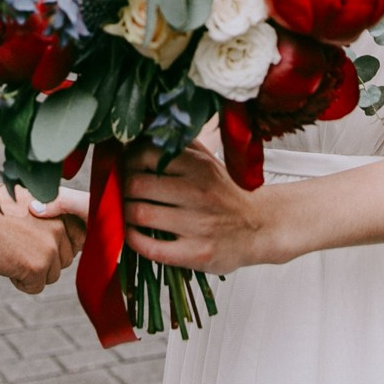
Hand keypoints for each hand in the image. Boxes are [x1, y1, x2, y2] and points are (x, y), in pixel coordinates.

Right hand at [0, 185, 80, 292]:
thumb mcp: (26, 198)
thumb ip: (47, 210)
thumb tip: (56, 225)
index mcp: (60, 210)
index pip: (80, 237)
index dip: (62, 246)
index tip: (44, 245)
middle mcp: (60, 228)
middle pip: (65, 259)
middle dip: (45, 260)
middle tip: (21, 250)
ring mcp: (50, 248)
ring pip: (52, 275)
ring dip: (34, 272)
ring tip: (13, 255)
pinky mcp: (38, 266)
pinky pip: (36, 286)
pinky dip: (21, 282)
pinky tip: (8, 265)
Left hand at [121, 143, 277, 275]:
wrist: (260, 227)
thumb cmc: (226, 192)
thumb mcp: (209, 161)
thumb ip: (178, 145)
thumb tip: (143, 130)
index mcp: (200, 166)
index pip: (145, 154)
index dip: (128, 161)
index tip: (128, 168)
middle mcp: (199, 192)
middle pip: (136, 184)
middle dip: (123, 189)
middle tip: (125, 192)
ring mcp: (198, 225)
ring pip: (139, 214)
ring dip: (125, 214)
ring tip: (129, 212)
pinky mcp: (196, 254)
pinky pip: (150, 247)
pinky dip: (133, 239)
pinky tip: (135, 234)